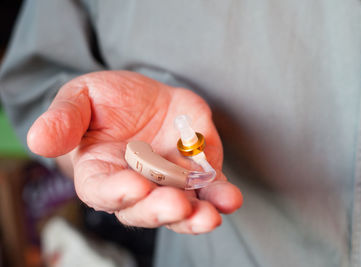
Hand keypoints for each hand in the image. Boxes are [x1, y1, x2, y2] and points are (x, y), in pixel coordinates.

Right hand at [27, 71, 241, 233]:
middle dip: (161, 210)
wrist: (143, 97)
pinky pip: (210, 189)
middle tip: (176, 206)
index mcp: (102, 173)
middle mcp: (137, 186)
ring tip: (210, 215)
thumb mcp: (80, 99)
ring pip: (183, 208)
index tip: (133, 186)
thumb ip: (63, 120)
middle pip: (146, 209)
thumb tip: (37, 140)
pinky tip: (229, 198)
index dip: (117, 193)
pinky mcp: (197, 172)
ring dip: (197, 215)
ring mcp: (170, 182)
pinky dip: (220, 195)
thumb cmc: (106, 101)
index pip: (104, 191)